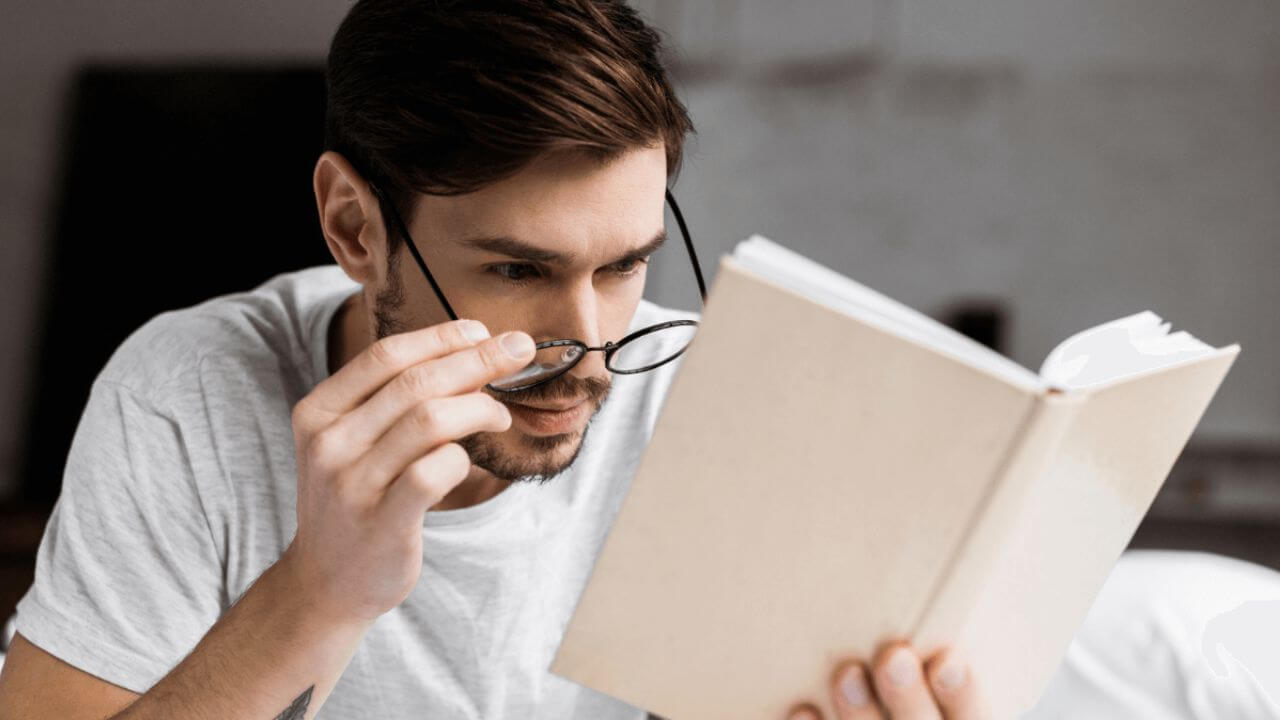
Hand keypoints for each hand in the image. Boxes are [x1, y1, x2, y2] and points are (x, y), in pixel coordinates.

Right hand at [282, 319, 535, 624]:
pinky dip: (463, 456)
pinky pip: (436, 471)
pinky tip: (470, 458)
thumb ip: (396, 399)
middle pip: (416, 381)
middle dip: (477, 359)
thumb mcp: (354, 440)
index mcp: (319, 411)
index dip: (442, 337)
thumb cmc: (357, 498)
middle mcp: (329, 443)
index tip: (483, 330)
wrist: (326, 582)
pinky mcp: (383, 522)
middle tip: (518, 351)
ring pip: (431, 420)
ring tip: (499, 413)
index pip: (386, 354)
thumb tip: (473, 351)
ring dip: (479, 408)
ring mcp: (353, 484)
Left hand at [786, 643, 988, 719]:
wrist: (886, 706)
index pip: (973, 714)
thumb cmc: (909, 678)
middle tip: (893, 657)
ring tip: (847, 674)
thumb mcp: (933, 662)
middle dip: (908, 697)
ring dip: (860, 713)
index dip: (962, 692)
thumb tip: (922, 568)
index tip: (947, 660)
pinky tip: (803, 709)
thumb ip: (930, 641)